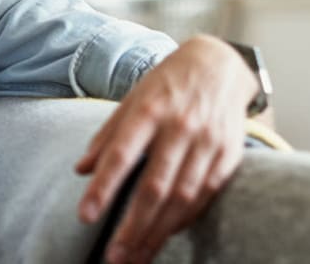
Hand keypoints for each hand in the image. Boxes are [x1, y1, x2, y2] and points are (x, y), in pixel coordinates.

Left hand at [74, 36, 257, 263]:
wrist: (220, 65)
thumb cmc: (167, 85)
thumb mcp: (131, 99)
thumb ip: (107, 135)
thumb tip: (81, 170)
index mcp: (149, 110)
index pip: (121, 154)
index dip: (103, 188)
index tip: (85, 216)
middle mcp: (180, 127)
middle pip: (154, 186)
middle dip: (133, 226)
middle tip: (114, 258)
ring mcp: (207, 142)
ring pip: (181, 198)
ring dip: (158, 232)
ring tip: (137, 257)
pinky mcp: (229, 154)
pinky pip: (206, 195)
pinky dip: (185, 219)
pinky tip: (166, 235)